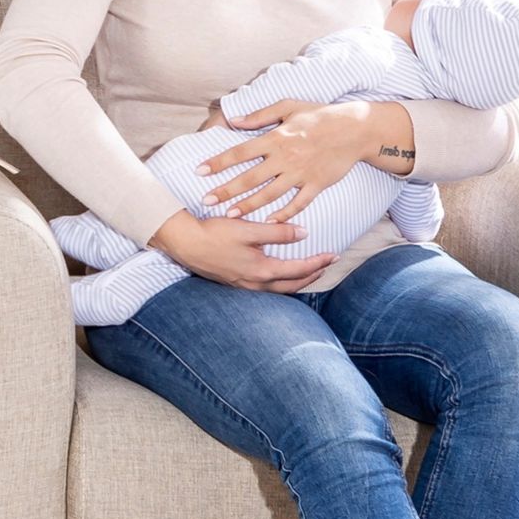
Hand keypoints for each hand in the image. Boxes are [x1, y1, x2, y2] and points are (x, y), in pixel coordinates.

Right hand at [150, 210, 335, 292]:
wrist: (185, 244)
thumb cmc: (215, 234)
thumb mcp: (248, 229)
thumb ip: (277, 232)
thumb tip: (303, 233)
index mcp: (261, 270)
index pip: (298, 270)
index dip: (318, 263)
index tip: (333, 255)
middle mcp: (255, 283)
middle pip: (292, 284)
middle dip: (313, 275)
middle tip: (328, 265)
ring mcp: (244, 286)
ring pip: (280, 289)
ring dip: (298, 281)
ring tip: (311, 272)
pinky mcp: (236, 283)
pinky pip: (267, 288)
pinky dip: (281, 283)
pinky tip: (282, 275)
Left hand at [193, 99, 366, 223]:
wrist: (354, 129)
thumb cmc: (320, 115)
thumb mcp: (289, 106)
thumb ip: (260, 115)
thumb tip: (234, 120)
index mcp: (275, 138)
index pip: (240, 152)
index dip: (218, 162)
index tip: (199, 170)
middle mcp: (285, 158)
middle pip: (249, 178)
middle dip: (226, 190)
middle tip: (206, 200)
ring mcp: (300, 174)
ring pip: (269, 194)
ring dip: (248, 205)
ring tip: (230, 214)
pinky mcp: (316, 185)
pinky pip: (297, 203)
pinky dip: (283, 214)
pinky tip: (268, 222)